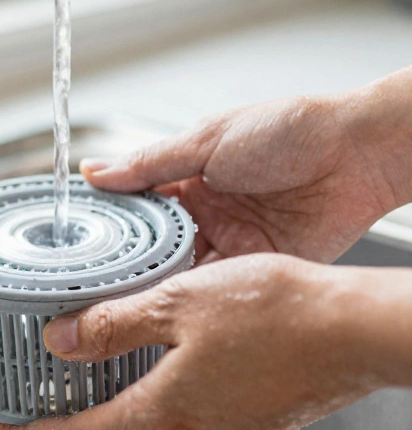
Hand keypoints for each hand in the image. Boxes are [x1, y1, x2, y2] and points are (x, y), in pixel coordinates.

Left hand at [0, 254, 411, 429]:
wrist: (359, 331)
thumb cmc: (279, 311)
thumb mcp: (177, 301)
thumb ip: (112, 324)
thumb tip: (59, 341)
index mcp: (164, 414)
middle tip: (38, 428)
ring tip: (88, 411)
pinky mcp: (253, 429)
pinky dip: (152, 429)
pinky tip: (153, 395)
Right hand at [80, 68, 411, 263]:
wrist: (355, 155)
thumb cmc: (290, 131)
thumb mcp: (204, 140)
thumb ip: (148, 163)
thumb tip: (94, 170)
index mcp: (187, 178)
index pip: (134, 206)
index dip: (107, 223)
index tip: (75, 241)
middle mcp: (205, 214)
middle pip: (151, 245)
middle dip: (126, 261)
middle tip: (92, 278)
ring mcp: (230, 242)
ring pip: (179, 270)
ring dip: (156, 280)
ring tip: (122, 293)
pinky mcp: (257, 267)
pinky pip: (216, 286)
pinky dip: (194, 294)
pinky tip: (169, 299)